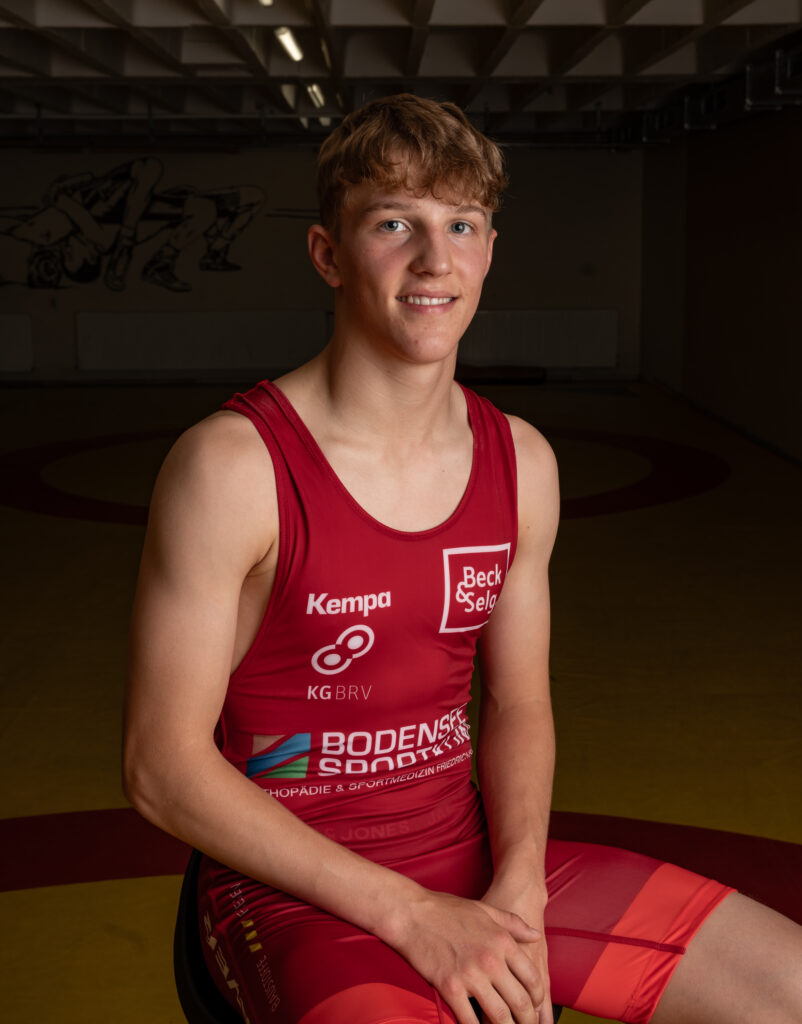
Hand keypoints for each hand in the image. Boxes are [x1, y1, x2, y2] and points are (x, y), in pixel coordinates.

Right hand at [387, 889, 544, 1023]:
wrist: (411, 913)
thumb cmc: (446, 909)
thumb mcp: (485, 910)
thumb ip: (514, 924)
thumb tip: (536, 935)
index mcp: (502, 941)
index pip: (532, 978)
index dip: (539, 999)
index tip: (537, 1007)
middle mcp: (491, 960)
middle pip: (521, 1002)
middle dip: (529, 1021)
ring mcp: (470, 976)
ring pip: (500, 1016)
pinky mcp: (449, 988)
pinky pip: (469, 1019)